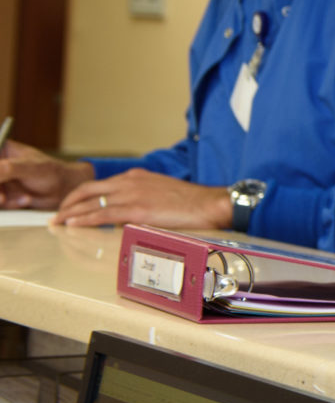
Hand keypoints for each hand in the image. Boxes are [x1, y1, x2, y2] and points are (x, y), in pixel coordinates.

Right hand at [0, 143, 93, 210]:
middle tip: (2, 198)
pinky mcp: (1, 194)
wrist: (63, 190)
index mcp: (1, 149)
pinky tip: (26, 200)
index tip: (1, 178)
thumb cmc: (51, 172)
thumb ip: (7, 169)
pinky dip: (10, 204)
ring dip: (4, 199)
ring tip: (25, 198)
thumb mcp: (30, 167)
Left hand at [54, 170, 234, 229]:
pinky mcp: (137, 208)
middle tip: (56, 216)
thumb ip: (142, 200)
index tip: (70, 207)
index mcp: (136, 177)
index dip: (79, 196)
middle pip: (87, 189)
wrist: (211, 203)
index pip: (99, 185)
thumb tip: (127, 219)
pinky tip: (72, 225)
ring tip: (56, 223)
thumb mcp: (162, 194)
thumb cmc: (193, 203)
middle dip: (67, 203)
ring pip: (90, 201)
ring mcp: (132, 194)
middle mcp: (130, 181)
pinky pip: (102, 213)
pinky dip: (83, 219)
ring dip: (69, 213)